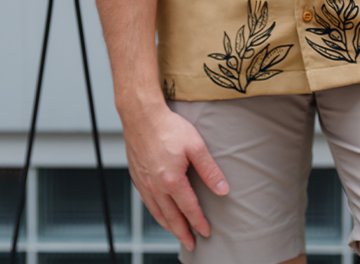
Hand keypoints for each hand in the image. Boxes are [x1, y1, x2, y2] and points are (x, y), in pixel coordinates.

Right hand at [122, 103, 228, 250]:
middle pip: (171, 217)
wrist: (141, 115)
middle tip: (191, 244)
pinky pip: (146, 203)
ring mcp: (144, 183)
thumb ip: (209, 170)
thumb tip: (222, 189)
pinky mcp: (136, 177)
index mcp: (172, 181)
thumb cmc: (168, 127)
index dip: (198, 222)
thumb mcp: (196, 146)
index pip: (188, 209)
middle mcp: (156, 187)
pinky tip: (160, 213)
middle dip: (182, 233)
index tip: (206, 232)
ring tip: (178, 233)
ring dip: (168, 226)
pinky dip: (155, 213)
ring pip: (157, 213)